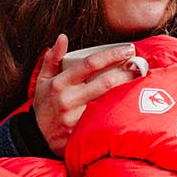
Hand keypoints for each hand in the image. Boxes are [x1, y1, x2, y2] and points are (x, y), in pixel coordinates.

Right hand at [33, 34, 140, 156]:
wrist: (36, 138)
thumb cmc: (44, 106)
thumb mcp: (43, 81)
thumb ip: (52, 59)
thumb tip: (62, 38)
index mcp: (60, 83)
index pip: (90, 64)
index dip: (112, 55)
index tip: (128, 49)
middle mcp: (69, 99)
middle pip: (104, 83)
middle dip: (126, 73)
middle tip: (140, 66)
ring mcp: (76, 118)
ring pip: (108, 102)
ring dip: (126, 91)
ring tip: (140, 81)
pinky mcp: (83, 133)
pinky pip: (105, 120)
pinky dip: (118, 110)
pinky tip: (131, 104)